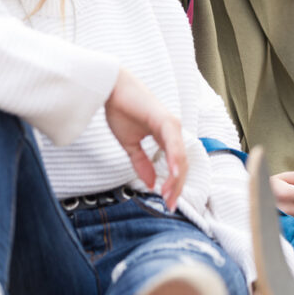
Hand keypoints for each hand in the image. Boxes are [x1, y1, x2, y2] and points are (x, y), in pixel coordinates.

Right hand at [105, 68, 187, 209]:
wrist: (111, 89)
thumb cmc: (121, 110)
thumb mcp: (130, 144)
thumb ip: (141, 163)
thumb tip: (149, 183)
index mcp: (167, 137)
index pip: (176, 166)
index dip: (174, 185)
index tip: (167, 202)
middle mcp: (174, 131)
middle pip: (182, 165)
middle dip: (177, 186)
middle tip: (170, 204)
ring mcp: (172, 125)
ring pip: (180, 157)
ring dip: (177, 178)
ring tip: (171, 194)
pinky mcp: (166, 120)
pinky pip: (173, 143)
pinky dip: (175, 159)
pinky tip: (175, 173)